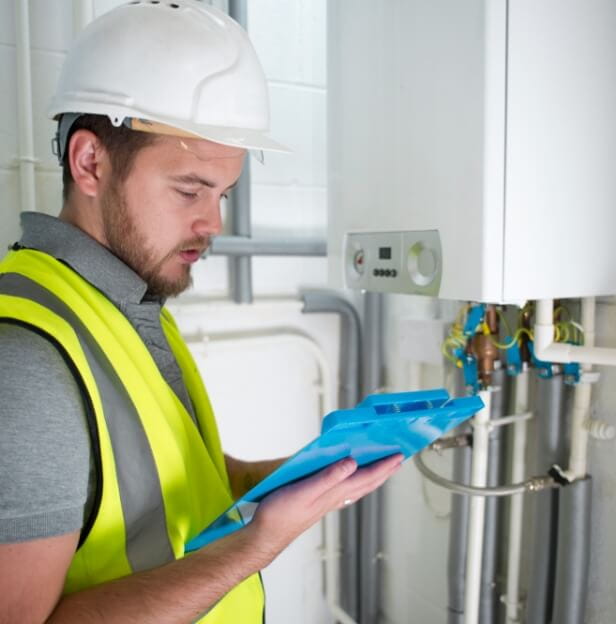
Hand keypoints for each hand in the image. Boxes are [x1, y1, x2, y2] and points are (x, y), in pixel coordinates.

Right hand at [247, 453, 403, 560]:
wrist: (265, 536)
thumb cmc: (280, 515)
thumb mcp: (303, 491)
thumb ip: (328, 477)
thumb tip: (352, 463)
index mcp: (334, 494)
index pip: (366, 478)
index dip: (383, 467)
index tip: (398, 456)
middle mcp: (335, 499)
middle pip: (366, 484)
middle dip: (383, 472)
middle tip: (397, 460)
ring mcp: (327, 503)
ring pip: (357, 489)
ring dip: (372, 478)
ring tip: (381, 469)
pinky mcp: (318, 504)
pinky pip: (345, 491)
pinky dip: (355, 483)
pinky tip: (351, 481)